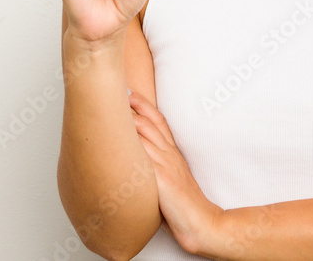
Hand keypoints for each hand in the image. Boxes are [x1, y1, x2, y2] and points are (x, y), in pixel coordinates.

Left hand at [128, 90, 224, 255]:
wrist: (202, 222)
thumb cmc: (184, 205)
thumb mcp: (172, 179)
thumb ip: (158, 167)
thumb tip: (137, 162)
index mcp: (173, 153)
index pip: (159, 121)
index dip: (144, 105)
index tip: (130, 92)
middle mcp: (170, 154)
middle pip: (150, 121)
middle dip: (132, 105)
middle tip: (114, 90)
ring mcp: (165, 165)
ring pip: (144, 133)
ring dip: (127, 118)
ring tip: (110, 106)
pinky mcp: (161, 179)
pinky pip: (143, 157)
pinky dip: (129, 145)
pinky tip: (114, 138)